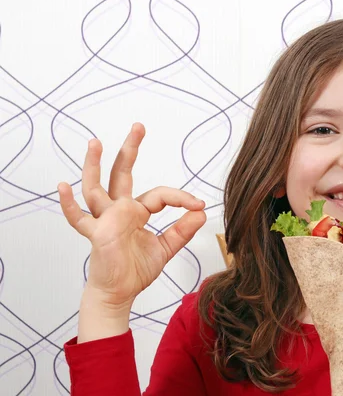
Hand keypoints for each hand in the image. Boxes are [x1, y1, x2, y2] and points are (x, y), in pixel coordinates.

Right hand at [58, 123, 206, 309]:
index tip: (200, 205)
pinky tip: (62, 186)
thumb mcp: (165, 248)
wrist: (118, 293)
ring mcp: (105, 220)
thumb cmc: (135, 270)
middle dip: (130, 150)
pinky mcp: (96, 234)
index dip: (181, 198)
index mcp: (136, 212)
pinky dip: (68, 204)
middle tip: (139, 126)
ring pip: (95, 188)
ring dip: (94, 165)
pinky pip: (78, 218)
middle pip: (122, 174)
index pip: (160, 195)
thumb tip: (201, 213)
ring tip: (96, 142)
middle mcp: (119, 210)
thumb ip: (182, 231)